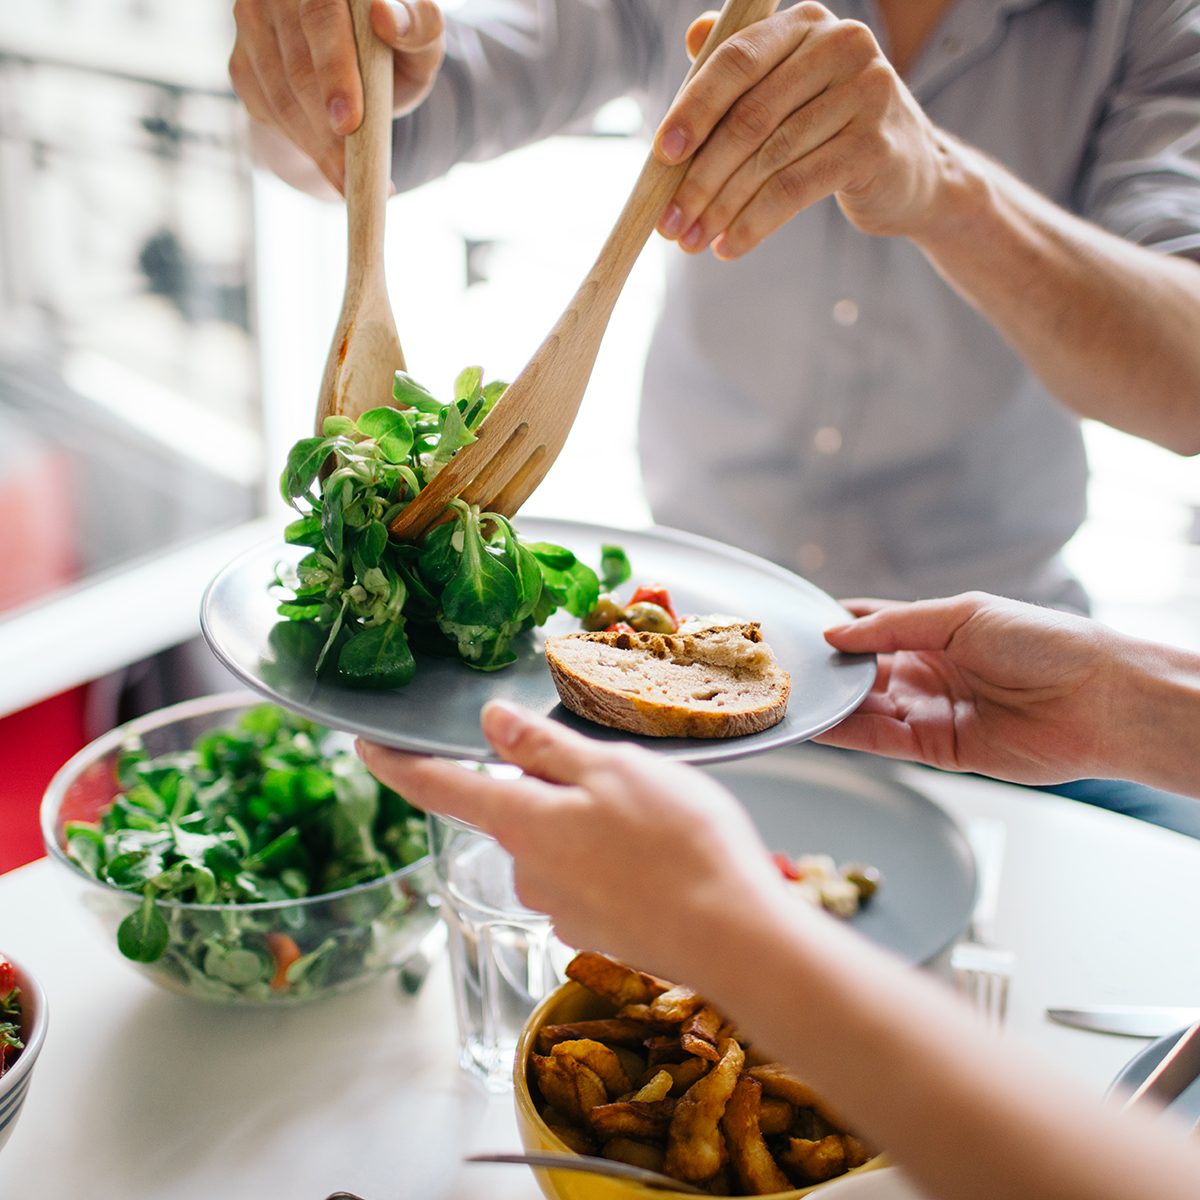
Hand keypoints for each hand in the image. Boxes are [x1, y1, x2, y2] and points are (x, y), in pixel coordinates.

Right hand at [229, 0, 444, 191]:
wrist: (359, 63)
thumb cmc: (395, 48)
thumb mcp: (420, 41)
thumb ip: (419, 28)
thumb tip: (387, 17)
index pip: (321, 16)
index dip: (333, 71)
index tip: (348, 122)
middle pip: (296, 67)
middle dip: (324, 130)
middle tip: (351, 175)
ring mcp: (251, 21)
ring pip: (278, 97)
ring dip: (314, 146)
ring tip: (347, 180)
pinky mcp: (241, 61)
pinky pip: (265, 111)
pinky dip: (299, 143)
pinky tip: (326, 158)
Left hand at [356, 702, 788, 977]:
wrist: (733, 937)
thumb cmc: (677, 842)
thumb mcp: (611, 769)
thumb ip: (543, 748)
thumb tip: (489, 722)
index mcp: (522, 822)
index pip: (439, 788)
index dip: (396, 764)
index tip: (364, 744)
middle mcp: (528, 871)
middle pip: (516, 811)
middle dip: (550, 787)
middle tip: (616, 771)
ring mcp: (562, 908)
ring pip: (559, 844)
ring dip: (589, 824)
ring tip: (656, 816)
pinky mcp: (597, 931)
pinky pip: (590, 877)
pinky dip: (614, 860)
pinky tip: (661, 856)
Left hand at [653, 3, 961, 257]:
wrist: (913, 174)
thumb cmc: (834, 131)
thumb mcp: (791, 91)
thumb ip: (745, 68)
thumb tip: (693, 36)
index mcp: (808, 24)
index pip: (737, 60)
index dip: (694, 109)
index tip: (662, 155)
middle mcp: (842, 46)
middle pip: (749, 118)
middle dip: (700, 177)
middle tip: (670, 221)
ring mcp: (866, 93)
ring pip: (769, 160)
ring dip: (721, 208)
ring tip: (692, 242)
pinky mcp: (874, 145)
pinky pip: (796, 189)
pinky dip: (755, 223)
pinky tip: (730, 246)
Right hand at [815, 592, 1132, 783]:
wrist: (1099, 700)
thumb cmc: (1044, 643)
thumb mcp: (962, 616)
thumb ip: (894, 626)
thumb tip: (835, 635)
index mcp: (936, 630)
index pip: (872, 625)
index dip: (836, 626)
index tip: (796, 627)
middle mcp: (928, 671)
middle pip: (862, 670)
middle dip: (827, 669)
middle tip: (782, 666)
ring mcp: (931, 710)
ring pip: (866, 707)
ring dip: (831, 703)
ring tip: (790, 697)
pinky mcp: (938, 750)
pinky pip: (883, 740)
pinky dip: (849, 733)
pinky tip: (818, 724)